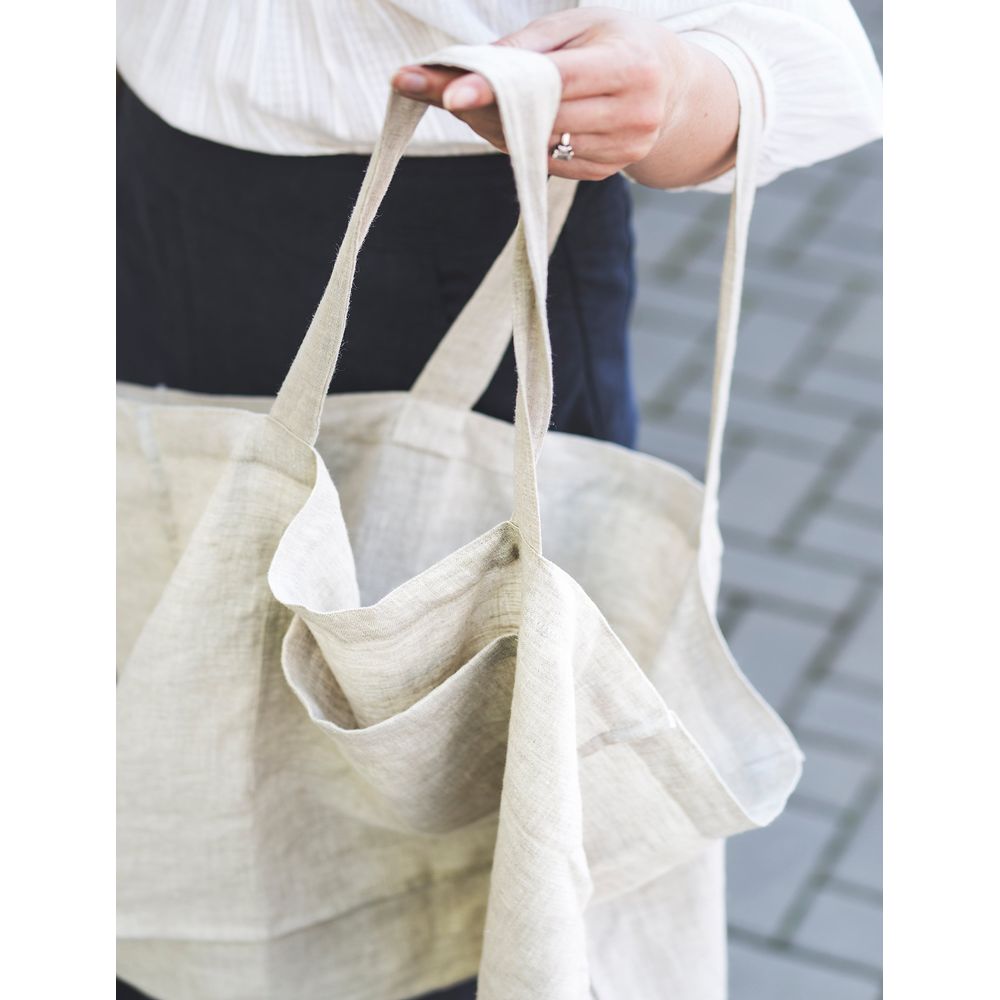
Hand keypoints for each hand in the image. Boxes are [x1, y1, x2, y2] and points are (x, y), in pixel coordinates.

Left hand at [391, 7, 738, 188]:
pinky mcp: (604, 173)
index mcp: (628, 68)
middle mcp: (631, 116)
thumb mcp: (581, 25)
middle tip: (435, 87)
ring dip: (491, 126)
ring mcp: (619, 152)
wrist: (672, 87)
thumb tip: (472, 66)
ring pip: (536, 146)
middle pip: (538, 119)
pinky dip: (514, 143)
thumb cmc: (618, 44)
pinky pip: (544, 162)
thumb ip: (529, 46)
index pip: (552, 82)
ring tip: (464, 100)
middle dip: (482, 105)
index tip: (451, 91)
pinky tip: (498, 122)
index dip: (499, 88)